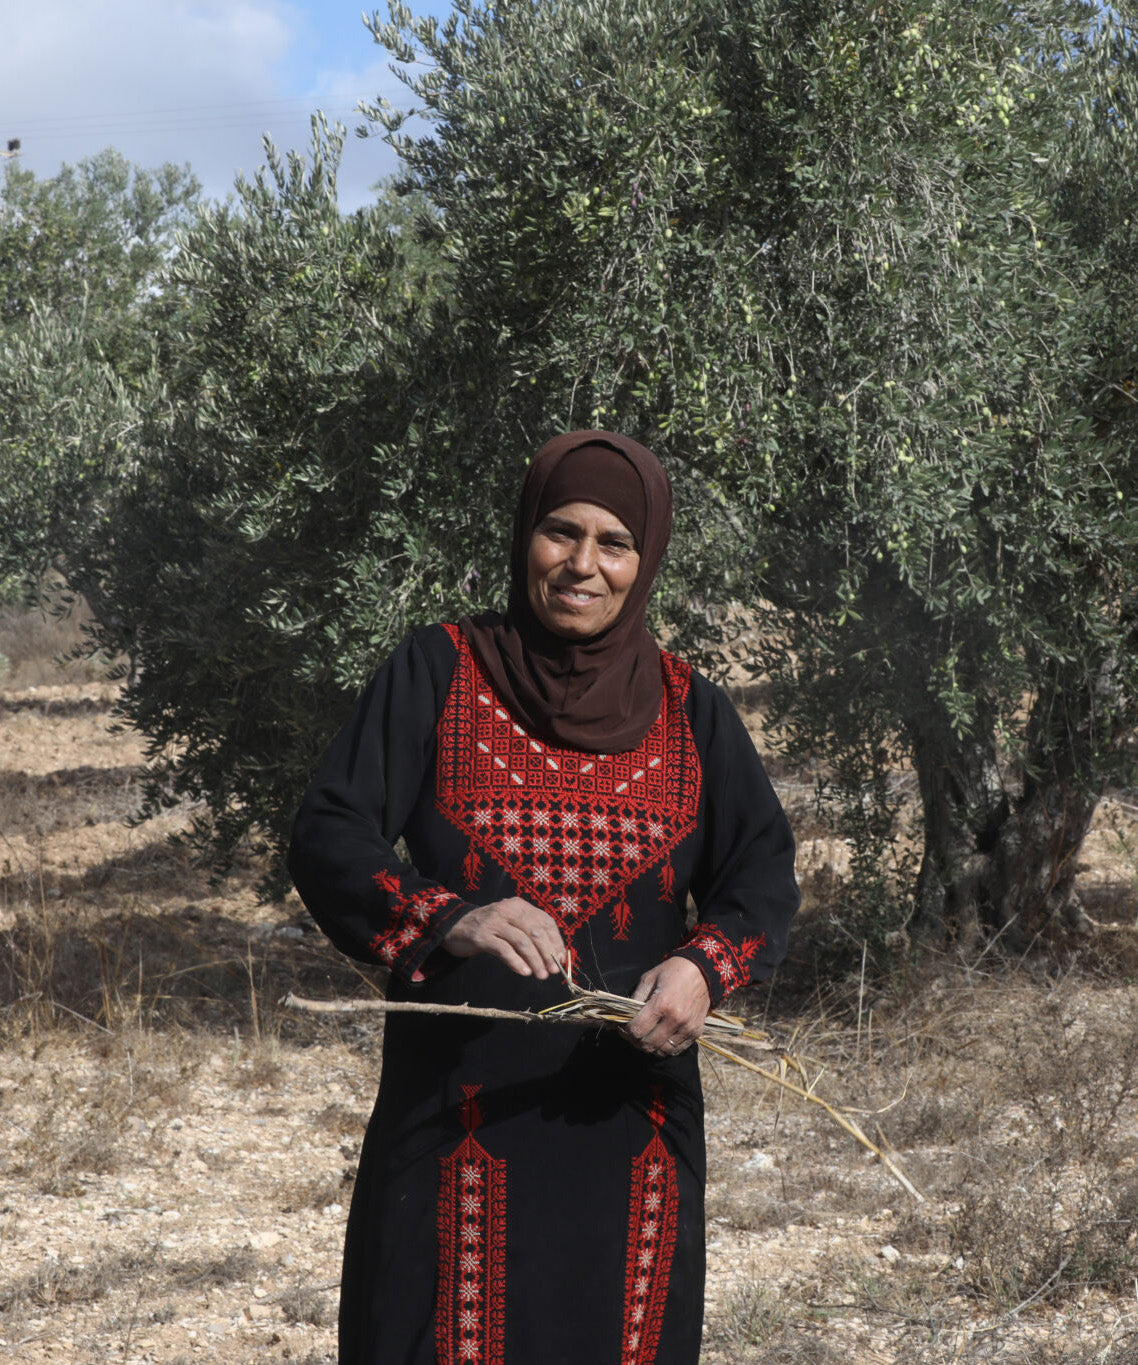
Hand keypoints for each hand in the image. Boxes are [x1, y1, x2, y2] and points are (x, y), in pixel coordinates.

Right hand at [442, 897, 566, 978]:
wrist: (454, 926)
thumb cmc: (489, 928)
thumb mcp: (510, 924)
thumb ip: (528, 934)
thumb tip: (553, 956)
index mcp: (520, 905)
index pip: (545, 921)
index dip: (556, 941)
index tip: (561, 959)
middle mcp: (509, 909)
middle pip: (535, 932)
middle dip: (547, 953)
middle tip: (552, 971)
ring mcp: (495, 922)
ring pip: (522, 942)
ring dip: (534, 960)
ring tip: (540, 975)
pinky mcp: (482, 935)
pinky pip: (504, 950)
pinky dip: (516, 962)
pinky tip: (524, 972)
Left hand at [623, 957, 710, 1056]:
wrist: (701, 972)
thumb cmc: (672, 972)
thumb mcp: (648, 979)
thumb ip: (635, 999)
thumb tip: (619, 1016)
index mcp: (662, 1003)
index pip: (637, 1030)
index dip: (625, 1032)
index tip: (621, 1027)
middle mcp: (676, 1018)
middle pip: (647, 1044)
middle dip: (634, 1041)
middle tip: (631, 1034)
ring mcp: (688, 1027)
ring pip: (661, 1051)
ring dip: (649, 1047)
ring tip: (645, 1036)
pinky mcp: (696, 1032)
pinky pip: (676, 1050)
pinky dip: (665, 1048)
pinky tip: (660, 1038)